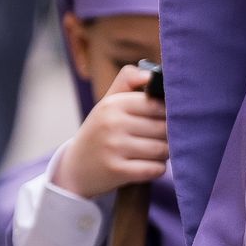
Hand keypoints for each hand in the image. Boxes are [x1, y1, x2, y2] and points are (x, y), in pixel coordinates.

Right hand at [53, 66, 167, 199]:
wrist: (75, 167)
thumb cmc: (101, 131)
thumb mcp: (108, 103)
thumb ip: (128, 82)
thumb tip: (151, 74)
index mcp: (113, 104)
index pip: (158, 105)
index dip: (169, 114)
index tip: (165, 120)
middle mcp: (112, 123)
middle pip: (163, 128)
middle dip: (169, 135)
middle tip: (163, 139)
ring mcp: (113, 148)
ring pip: (162, 149)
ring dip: (165, 153)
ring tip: (157, 152)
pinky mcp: (116, 171)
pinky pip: (154, 169)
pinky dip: (158, 169)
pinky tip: (150, 166)